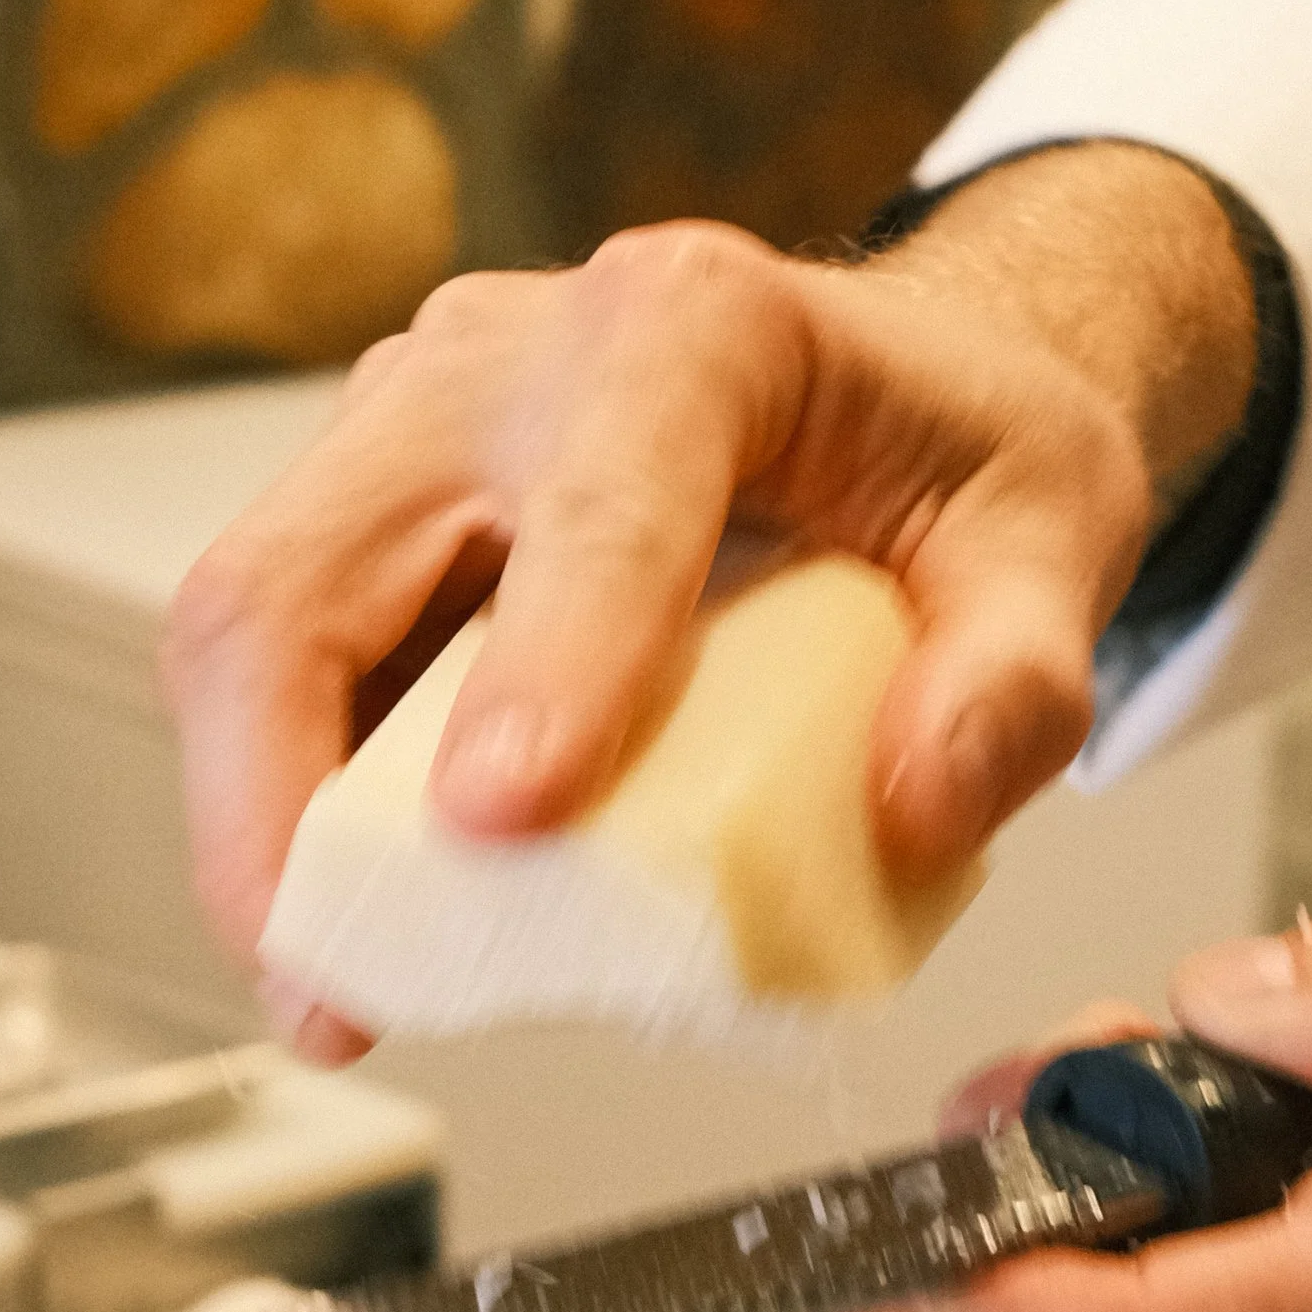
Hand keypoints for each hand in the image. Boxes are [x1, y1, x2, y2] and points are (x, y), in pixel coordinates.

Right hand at [161, 148, 1254, 1055]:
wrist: (908, 388)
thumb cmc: (956, 450)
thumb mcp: (1056, 540)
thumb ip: (1018, 681)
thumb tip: (914, 804)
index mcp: (694, 325)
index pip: (595, 497)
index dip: (539, 659)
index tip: (505, 819)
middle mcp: (512, 357)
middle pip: (311, 560)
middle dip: (283, 789)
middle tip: (338, 971)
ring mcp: (417, 435)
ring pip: (254, 617)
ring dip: (257, 823)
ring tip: (332, 986)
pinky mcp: (378, 521)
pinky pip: (288, 668)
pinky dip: (293, 812)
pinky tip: (349, 930)